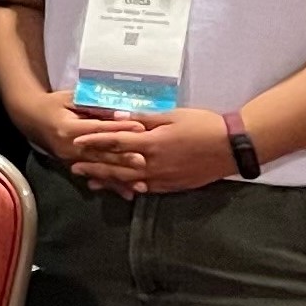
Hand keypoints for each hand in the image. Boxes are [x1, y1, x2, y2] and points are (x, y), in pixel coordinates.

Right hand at [10, 90, 146, 190]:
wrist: (29, 118)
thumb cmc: (53, 104)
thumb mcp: (71, 98)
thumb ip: (94, 106)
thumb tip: (120, 113)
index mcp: (69, 128)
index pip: (98, 129)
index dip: (119, 128)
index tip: (140, 128)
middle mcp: (69, 148)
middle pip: (100, 154)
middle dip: (123, 159)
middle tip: (144, 161)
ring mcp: (70, 160)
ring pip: (99, 170)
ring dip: (120, 178)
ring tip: (140, 184)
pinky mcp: (72, 167)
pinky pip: (95, 177)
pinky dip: (111, 186)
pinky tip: (127, 193)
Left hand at [67, 108, 238, 195]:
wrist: (232, 147)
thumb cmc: (203, 125)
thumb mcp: (172, 115)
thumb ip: (143, 118)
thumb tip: (118, 117)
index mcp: (151, 143)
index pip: (114, 143)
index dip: (94, 143)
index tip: (75, 143)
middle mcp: (153, 164)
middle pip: (117, 166)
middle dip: (94, 167)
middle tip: (74, 167)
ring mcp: (163, 178)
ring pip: (129, 181)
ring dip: (108, 181)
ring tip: (91, 183)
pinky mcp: (173, 186)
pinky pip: (147, 189)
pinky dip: (131, 189)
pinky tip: (121, 190)